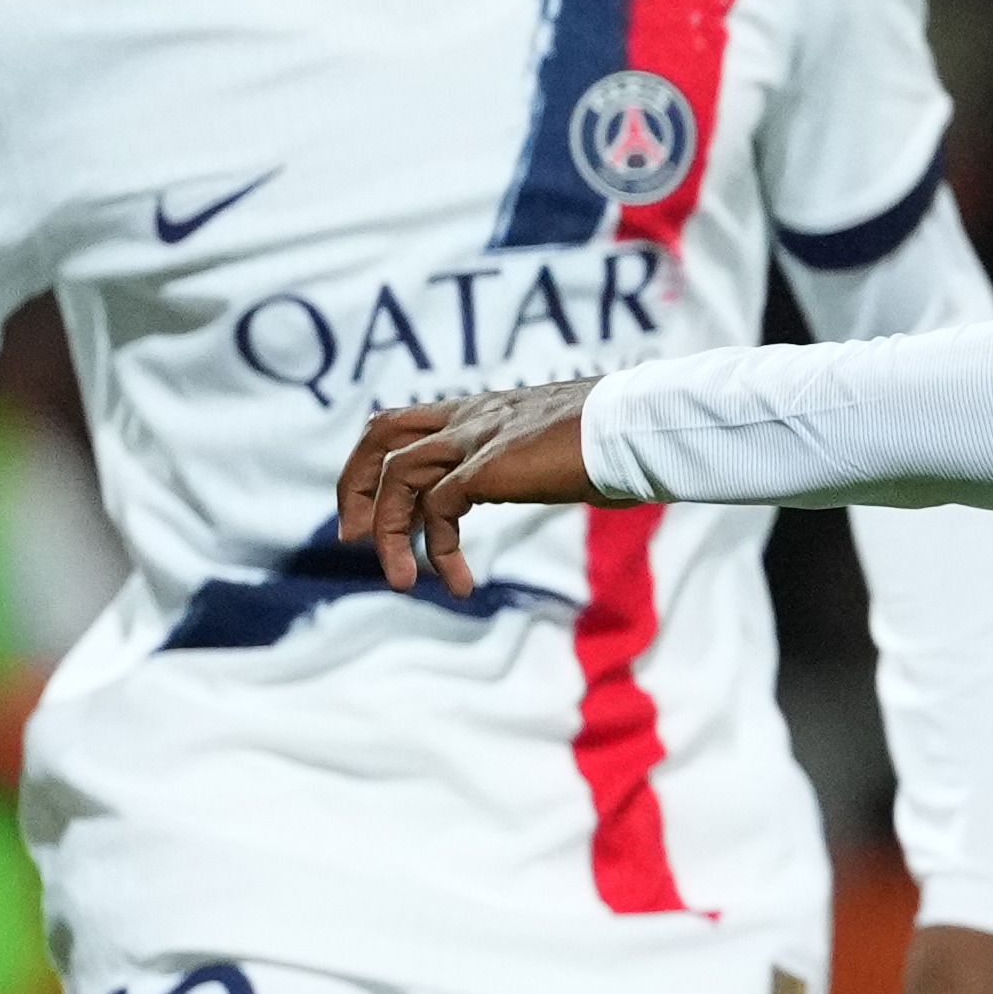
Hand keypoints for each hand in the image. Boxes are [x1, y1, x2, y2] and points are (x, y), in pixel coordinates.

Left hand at [330, 381, 606, 600]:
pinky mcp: (488, 466)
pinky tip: (460, 584)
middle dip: (356, 485)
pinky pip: (438, 510)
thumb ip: (548, 457)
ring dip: (389, 533)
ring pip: (398, 475)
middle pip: (381, 433)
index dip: (379, 461)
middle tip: (352, 537)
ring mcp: (477, 436)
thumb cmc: (624, 438)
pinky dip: (438, 552)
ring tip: (401, 582)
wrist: (640, 425)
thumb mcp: (566, 447)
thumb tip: (574, 474)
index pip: (408, 421)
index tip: (374, 508)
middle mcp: (472, 416)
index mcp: (486, 408)